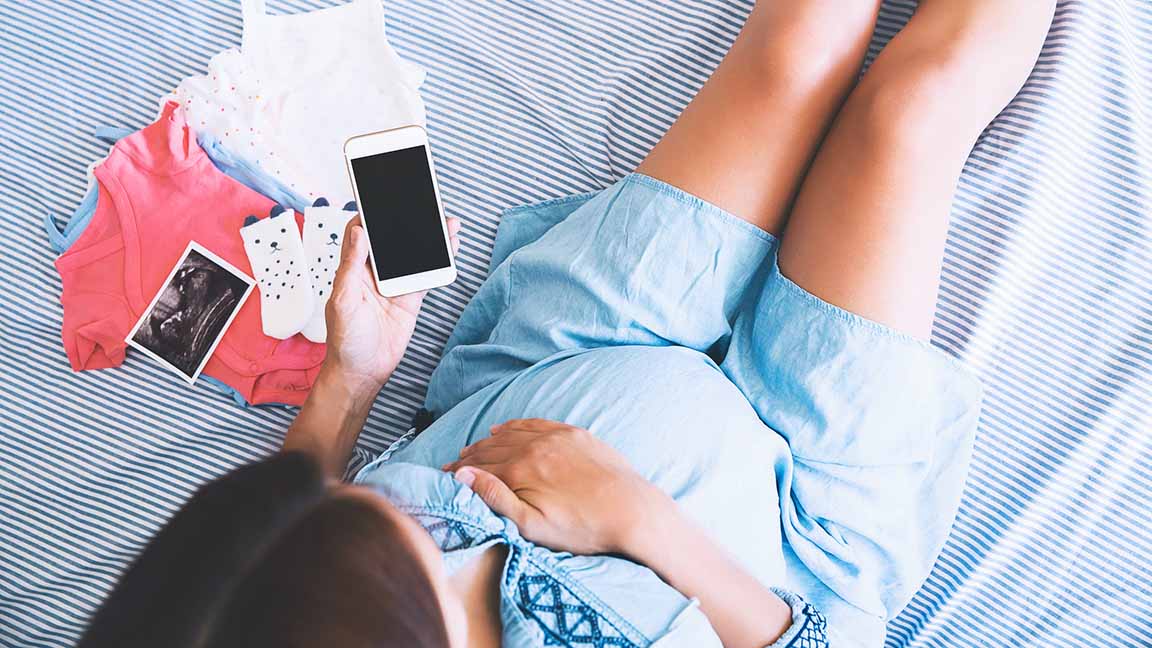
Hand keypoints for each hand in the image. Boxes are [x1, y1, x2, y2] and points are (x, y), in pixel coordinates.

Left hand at [324, 215, 461, 393]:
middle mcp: (372, 273)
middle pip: (390, 239)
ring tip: (443, 220)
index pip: (360, 233)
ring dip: (427, 237)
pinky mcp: (410, 297)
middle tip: (421, 203)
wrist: (363, 373)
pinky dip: (439, 260)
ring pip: (411, 253)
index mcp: (351, 269)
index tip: (381, 197)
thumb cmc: (345, 341)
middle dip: (405, 220)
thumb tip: (359, 232)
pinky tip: (449, 247)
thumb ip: (351, 265)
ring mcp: (393, 284)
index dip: (370, 214)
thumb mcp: (343, 300)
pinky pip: (426, 274)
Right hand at [444, 418, 671, 555]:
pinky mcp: (574, 434)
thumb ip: (496, 498)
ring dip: (488, 441)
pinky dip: (515, 426)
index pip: (479, 468)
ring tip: (472, 449)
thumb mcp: (532, 525)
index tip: (443, 475)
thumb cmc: (583, 528)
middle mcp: (535, 446)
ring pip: (511, 433)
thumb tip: (463, 476)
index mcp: (521, 470)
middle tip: (452, 464)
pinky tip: (503, 429)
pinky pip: (535, 423)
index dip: (459, 472)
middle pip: (491, 448)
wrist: (633, 512)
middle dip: (469, 456)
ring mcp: (556, 437)